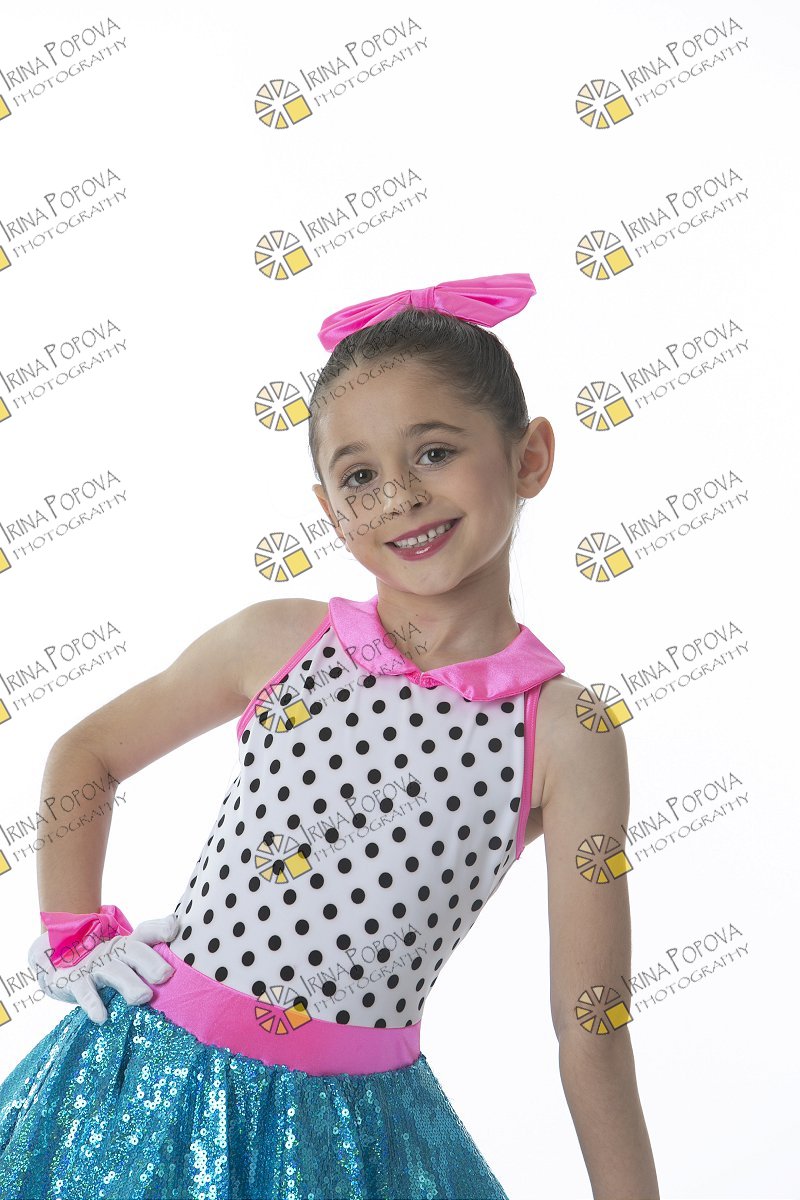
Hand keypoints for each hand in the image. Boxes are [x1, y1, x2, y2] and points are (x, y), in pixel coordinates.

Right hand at [28, 912, 181, 1024]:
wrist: (55, 964)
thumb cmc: (103, 966)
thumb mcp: (124, 961)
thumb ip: (148, 962)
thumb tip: (176, 968)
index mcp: (128, 944)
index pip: (146, 931)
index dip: (160, 928)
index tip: (173, 928)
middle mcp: (113, 950)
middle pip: (134, 950)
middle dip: (151, 961)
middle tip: (166, 975)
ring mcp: (93, 964)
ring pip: (114, 971)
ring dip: (129, 983)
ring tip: (144, 997)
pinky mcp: (74, 981)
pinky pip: (84, 992)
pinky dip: (93, 1003)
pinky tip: (101, 1017)